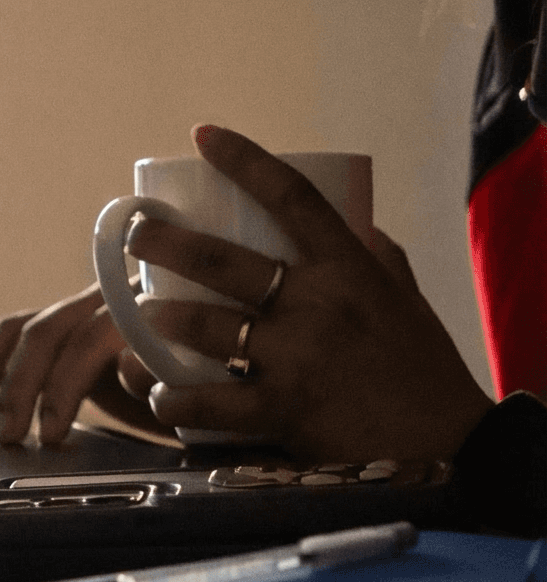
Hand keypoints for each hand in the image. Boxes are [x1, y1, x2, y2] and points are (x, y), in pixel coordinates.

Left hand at [0, 284, 168, 444]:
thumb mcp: (61, 380)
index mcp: (65, 323)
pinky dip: (129, 369)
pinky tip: (125, 393)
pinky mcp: (168, 324)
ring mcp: (129, 309)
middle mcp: (92, 307)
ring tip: (49, 436)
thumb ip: (4, 373)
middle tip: (6, 436)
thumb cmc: (133, 372)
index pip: (10, 332)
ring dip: (59, 389)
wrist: (219, 363)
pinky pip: (139, 340)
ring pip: (80, 337)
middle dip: (12, 386)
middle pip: (36, 332)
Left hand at [120, 124, 493, 462]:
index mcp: (350, 267)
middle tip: (134, 235)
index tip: (204, 135)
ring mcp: (297, 357)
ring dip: (158, 321)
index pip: (293, 196)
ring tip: (140, 318)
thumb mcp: (402, 296)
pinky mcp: (282, 411)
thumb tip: (348, 222)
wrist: (447, 445)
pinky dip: (173, 398)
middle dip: (163, 243)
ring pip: (203, 328)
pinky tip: (160, 393)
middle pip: (220, 261)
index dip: (244, 160)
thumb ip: (371, 257)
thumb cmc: (420, 366)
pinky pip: (207, 401)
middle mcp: (318, 304)